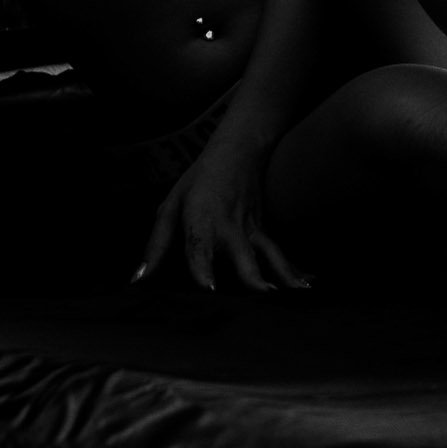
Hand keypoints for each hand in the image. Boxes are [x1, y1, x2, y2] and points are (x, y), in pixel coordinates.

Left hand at [135, 127, 310, 291]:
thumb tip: (138, 281)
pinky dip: (295, 269)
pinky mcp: (265, 231)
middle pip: (242, 254)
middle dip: (251, 277)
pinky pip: (280, 253)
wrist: (239, 150)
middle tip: (261, 297)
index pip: (200, 245)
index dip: (203, 267)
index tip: (209, 289)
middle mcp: (229, 226)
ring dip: (282, 274)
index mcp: (200, 219)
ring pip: (269, 253)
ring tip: (295, 295)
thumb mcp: (170, 207)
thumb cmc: (197, 182)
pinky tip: (308, 285)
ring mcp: (252, 228)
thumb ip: (156, 247)